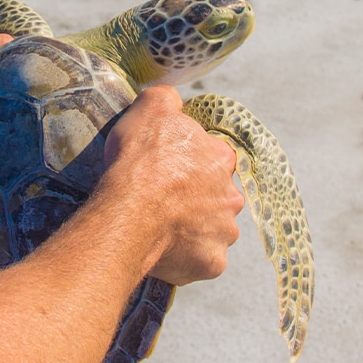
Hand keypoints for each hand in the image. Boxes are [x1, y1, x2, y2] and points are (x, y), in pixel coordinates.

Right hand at [99, 86, 243, 285]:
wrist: (131, 211)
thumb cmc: (142, 160)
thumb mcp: (151, 108)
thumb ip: (167, 99)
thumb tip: (171, 99)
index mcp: (222, 159)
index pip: (214, 158)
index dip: (190, 163)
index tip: (167, 169)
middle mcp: (231, 197)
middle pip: (216, 198)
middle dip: (195, 200)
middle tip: (162, 202)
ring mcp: (224, 233)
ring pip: (211, 232)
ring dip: (192, 230)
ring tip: (159, 228)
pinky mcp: (211, 263)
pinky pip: (199, 262)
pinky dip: (184, 259)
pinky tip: (161, 251)